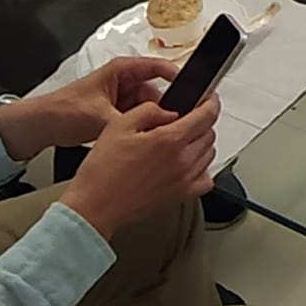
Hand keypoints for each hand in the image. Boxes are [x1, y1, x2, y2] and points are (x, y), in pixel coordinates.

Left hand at [0, 55, 176, 160]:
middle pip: (157, 92)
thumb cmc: (62, 111)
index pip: (160, 67)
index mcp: (122, 70)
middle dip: (165, 108)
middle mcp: (124, 81)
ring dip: (152, 121)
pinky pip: (139, 119)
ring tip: (155, 134)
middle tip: (174, 123)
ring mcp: (121, 97)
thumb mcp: (102, 117)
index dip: (180, 79)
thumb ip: (133, 122)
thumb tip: (158, 129)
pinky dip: (142, 128)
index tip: (195, 92)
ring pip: (150, 108)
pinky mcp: (117, 113)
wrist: (39, 127)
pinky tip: (143, 140)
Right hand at [60, 93, 221, 239]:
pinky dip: (202, 169)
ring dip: (201, 143)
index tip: (209, 99)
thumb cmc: (102, 171)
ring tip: (181, 141)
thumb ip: (149, 110)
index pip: (207, 115)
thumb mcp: (119, 125)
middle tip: (186, 120)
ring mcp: (184, 180)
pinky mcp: (181, 196)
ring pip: (209, 154)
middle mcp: (182, 160)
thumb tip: (168, 111)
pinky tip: (188, 164)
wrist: (95, 206)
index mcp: (170, 140)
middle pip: (209, 133)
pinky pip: (206, 179)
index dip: (211, 102)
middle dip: (201, 122)